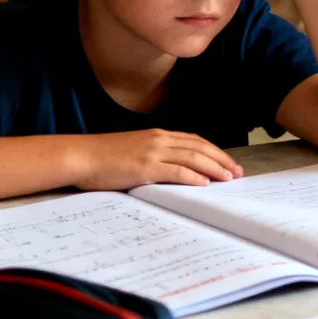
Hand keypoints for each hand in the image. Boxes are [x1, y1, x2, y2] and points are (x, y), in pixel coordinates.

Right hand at [70, 130, 242, 188]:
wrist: (80, 156)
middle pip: (200, 148)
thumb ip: (155, 156)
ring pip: (193, 158)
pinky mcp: (144, 167)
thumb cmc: (103, 157)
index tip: (229, 162)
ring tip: (228, 178)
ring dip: (214, 168)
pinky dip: (193, 176)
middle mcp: (159, 140)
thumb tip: (175, 170)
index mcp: (157, 135)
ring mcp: (152, 152)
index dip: (215, 152)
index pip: (195, 141)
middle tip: (237, 172)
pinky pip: (175, 171)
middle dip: (222, 160)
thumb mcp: (134, 150)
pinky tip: (204, 183)